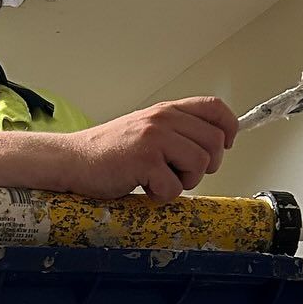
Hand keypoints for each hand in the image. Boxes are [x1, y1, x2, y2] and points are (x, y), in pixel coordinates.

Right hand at [65, 97, 239, 201]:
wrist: (73, 160)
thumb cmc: (109, 152)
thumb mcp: (147, 130)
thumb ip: (177, 132)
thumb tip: (214, 145)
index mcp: (167, 110)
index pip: (215, 108)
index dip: (228, 128)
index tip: (225, 145)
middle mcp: (163, 119)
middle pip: (215, 143)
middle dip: (205, 166)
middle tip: (180, 173)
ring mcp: (154, 137)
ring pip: (200, 164)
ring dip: (184, 182)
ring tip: (159, 180)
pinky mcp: (145, 160)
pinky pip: (175, 187)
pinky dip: (162, 195)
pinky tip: (144, 187)